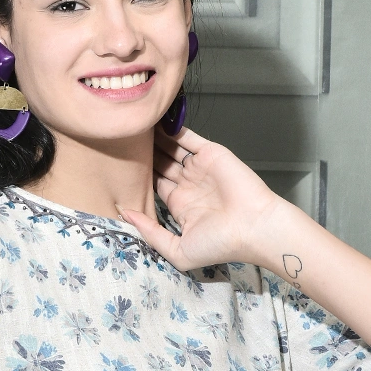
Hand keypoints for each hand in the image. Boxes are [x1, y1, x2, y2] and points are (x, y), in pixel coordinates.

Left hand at [117, 126, 284, 271]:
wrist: (253, 227)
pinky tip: (154, 120)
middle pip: (160, 164)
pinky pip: (188, 138)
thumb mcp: (177, 250)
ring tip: (132, 128)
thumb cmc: (219, 244)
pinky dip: (172, 129)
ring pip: (171, 149)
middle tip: (119, 142)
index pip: (154, 186)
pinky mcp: (210, 153)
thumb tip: (124, 214)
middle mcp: (188, 184)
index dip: (138, 177)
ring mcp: (199, 167)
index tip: (117, 168)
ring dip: (155, 139)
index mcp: (180, 205)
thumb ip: (150, 233)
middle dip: (143, 155)